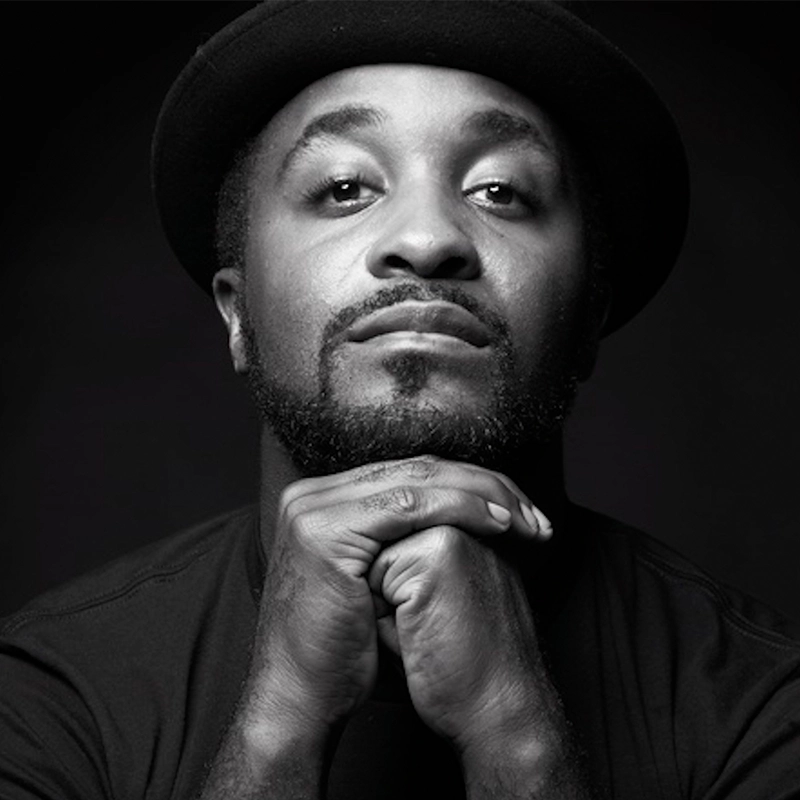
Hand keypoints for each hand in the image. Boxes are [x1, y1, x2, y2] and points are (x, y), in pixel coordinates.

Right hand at [249, 456, 548, 742]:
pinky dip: (460, 508)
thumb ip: (400, 540)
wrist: (300, 701)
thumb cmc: (343, 651)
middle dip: (484, 486)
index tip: (518, 509)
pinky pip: (407, 505)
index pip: (408, 473)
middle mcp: (310, 495)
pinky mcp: (324, 531)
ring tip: (525, 517)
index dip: (468, 484)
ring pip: (416, 481)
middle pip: (415, 470)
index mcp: (320, 500)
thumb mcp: (374, 581)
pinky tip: (497, 522)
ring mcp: (312, 509)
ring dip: (481, 494)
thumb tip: (459, 520)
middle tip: (534, 512)